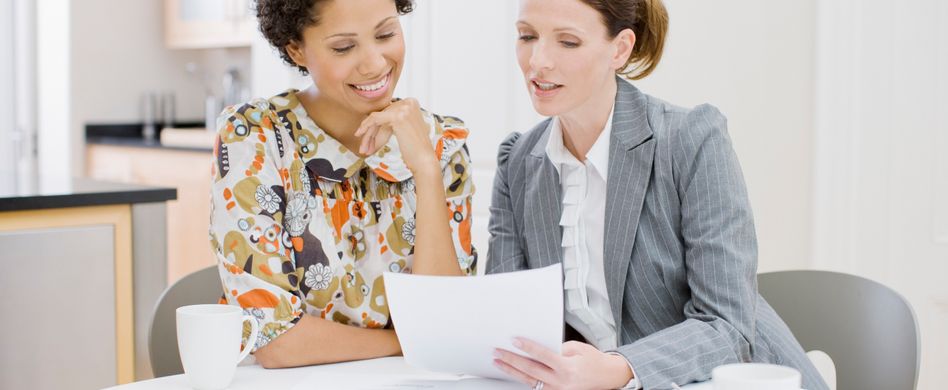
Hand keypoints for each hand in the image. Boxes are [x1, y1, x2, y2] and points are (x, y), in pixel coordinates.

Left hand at [354, 98, 438, 174]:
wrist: (424, 160)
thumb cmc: (415, 150)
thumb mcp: (404, 129)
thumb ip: (391, 122)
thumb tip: (371, 120)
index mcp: (412, 103)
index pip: (388, 112)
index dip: (377, 127)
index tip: (369, 139)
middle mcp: (409, 102)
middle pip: (382, 115)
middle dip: (371, 132)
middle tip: (364, 147)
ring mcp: (404, 108)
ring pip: (377, 118)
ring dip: (368, 134)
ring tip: (363, 149)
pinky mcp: (397, 116)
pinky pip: (375, 119)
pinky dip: (366, 127)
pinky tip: (360, 135)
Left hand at [493, 338, 633, 389]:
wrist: (607, 377)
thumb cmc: (594, 361)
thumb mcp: (578, 348)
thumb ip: (558, 348)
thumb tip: (538, 347)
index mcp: (568, 368)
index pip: (542, 356)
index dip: (527, 347)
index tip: (514, 340)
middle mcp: (561, 382)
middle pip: (530, 370)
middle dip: (511, 360)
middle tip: (497, 352)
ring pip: (529, 381)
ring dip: (512, 371)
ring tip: (498, 362)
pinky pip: (535, 387)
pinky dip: (522, 379)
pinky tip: (512, 373)